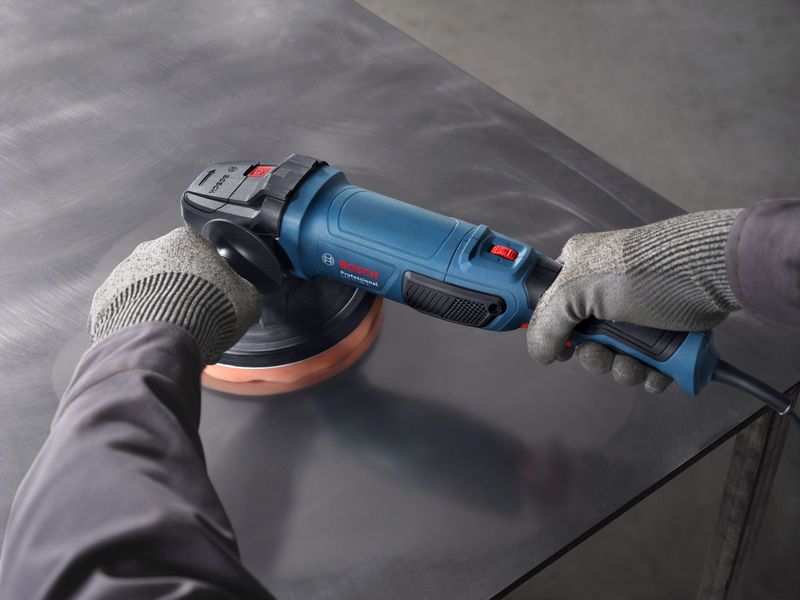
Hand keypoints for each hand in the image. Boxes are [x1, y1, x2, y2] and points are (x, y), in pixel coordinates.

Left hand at [89, 227, 261, 363]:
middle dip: (183, 292)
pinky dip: (137, 322)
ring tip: (175, 332)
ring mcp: (123, 273)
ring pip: (146, 289)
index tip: (218, 297)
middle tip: (198, 317)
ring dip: (159, 306)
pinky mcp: (105, 299)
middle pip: (172, 270)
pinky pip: (125, 309)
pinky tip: (153, 337)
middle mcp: (150, 249)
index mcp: (185, 240)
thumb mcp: (248, 299)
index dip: (214, 279)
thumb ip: (243, 289)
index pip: (203, 253)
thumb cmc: (205, 312)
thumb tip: (241, 295)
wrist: (163, 340)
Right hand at [527, 210, 741, 392]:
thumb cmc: (643, 270)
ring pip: (615, 356)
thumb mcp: (580, 289)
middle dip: (596, 357)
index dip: (553, 332)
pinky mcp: (664, 331)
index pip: (551, 306)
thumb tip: (540, 353)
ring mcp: (635, 312)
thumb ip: (547, 322)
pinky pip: (647, 364)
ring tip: (639, 363)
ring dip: (624, 370)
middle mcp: (604, 292)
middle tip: (606, 353)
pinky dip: (651, 374)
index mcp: (578, 269)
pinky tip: (659, 370)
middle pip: (584, 340)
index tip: (562, 348)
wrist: (713, 273)